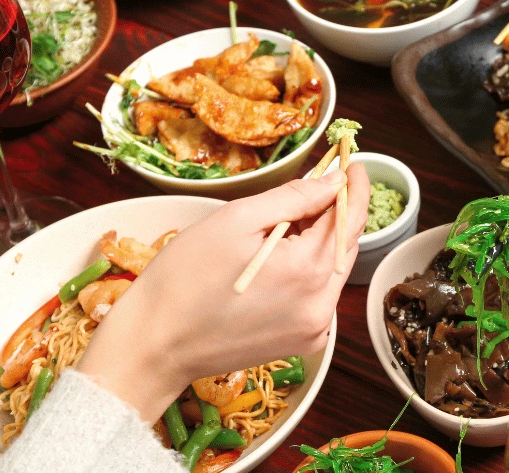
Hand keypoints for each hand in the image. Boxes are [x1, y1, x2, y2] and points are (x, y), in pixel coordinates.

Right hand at [76, 166, 370, 423]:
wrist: (155, 345)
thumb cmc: (186, 278)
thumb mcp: (237, 220)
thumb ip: (294, 197)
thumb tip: (335, 182)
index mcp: (308, 271)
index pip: (350, 219)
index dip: (353, 187)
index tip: (351, 163)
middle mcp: (323, 305)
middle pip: (345, 244)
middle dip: (334, 212)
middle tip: (311, 186)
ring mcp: (316, 329)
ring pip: (334, 269)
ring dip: (320, 241)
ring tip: (284, 224)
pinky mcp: (304, 343)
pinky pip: (320, 295)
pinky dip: (310, 271)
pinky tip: (279, 261)